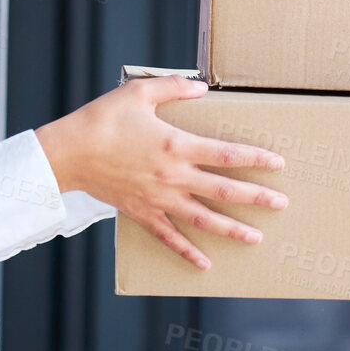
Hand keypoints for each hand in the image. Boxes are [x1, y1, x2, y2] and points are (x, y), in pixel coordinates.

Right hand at [35, 75, 287, 269]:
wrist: (67, 153)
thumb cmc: (102, 119)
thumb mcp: (139, 92)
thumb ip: (174, 87)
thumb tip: (202, 86)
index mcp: (176, 145)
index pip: (227, 154)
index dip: (256, 158)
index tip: (278, 163)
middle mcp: (173, 176)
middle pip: (224, 190)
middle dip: (257, 197)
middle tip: (282, 204)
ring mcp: (159, 199)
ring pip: (204, 219)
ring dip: (233, 229)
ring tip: (257, 237)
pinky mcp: (142, 213)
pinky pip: (170, 237)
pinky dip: (188, 252)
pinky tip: (206, 264)